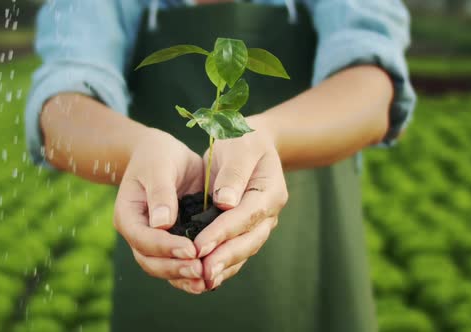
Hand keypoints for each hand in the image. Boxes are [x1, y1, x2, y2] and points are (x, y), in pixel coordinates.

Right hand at [113, 129, 206, 293]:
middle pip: (151, 262)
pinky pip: (179, 264)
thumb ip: (160, 193)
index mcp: (128, 216)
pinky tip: (211, 278)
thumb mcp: (158, 167)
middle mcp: (138, 234)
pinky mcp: (172, 243)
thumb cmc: (157, 156)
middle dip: (176, 268)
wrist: (163, 155)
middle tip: (201, 269)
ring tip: (207, 280)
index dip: (166, 247)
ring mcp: (154, 241)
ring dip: (185, 278)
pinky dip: (192, 275)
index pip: (143, 239)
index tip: (191, 249)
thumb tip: (163, 223)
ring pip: (164, 269)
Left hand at [178, 118, 287, 290]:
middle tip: (202, 273)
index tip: (200, 246)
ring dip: (224, 267)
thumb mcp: (239, 147)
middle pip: (248, 240)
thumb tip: (224, 202)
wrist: (251, 143)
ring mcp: (260, 224)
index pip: (246, 215)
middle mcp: (269, 213)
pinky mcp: (246, 230)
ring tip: (201, 280)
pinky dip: (223, 265)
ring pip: (244, 250)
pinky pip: (236, 252)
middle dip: (224, 258)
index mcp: (270, 191)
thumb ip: (234, 174)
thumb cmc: (243, 140)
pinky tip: (204, 278)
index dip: (223, 232)